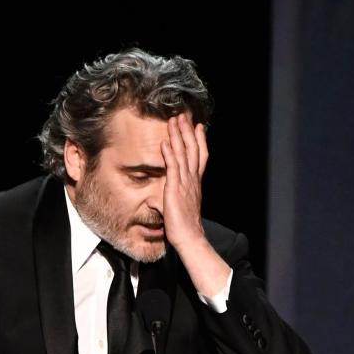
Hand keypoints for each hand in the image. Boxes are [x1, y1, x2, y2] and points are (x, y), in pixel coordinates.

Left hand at [161, 112, 208, 251]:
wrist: (189, 238)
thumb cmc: (183, 226)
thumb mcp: (175, 208)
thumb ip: (165, 201)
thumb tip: (153, 200)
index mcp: (194, 183)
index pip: (200, 157)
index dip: (199, 140)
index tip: (198, 127)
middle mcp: (192, 180)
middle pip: (193, 149)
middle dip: (188, 131)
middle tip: (185, 115)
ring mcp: (185, 183)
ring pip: (184, 154)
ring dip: (178, 136)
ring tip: (175, 120)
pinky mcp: (175, 189)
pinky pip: (173, 167)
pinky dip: (169, 154)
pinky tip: (165, 142)